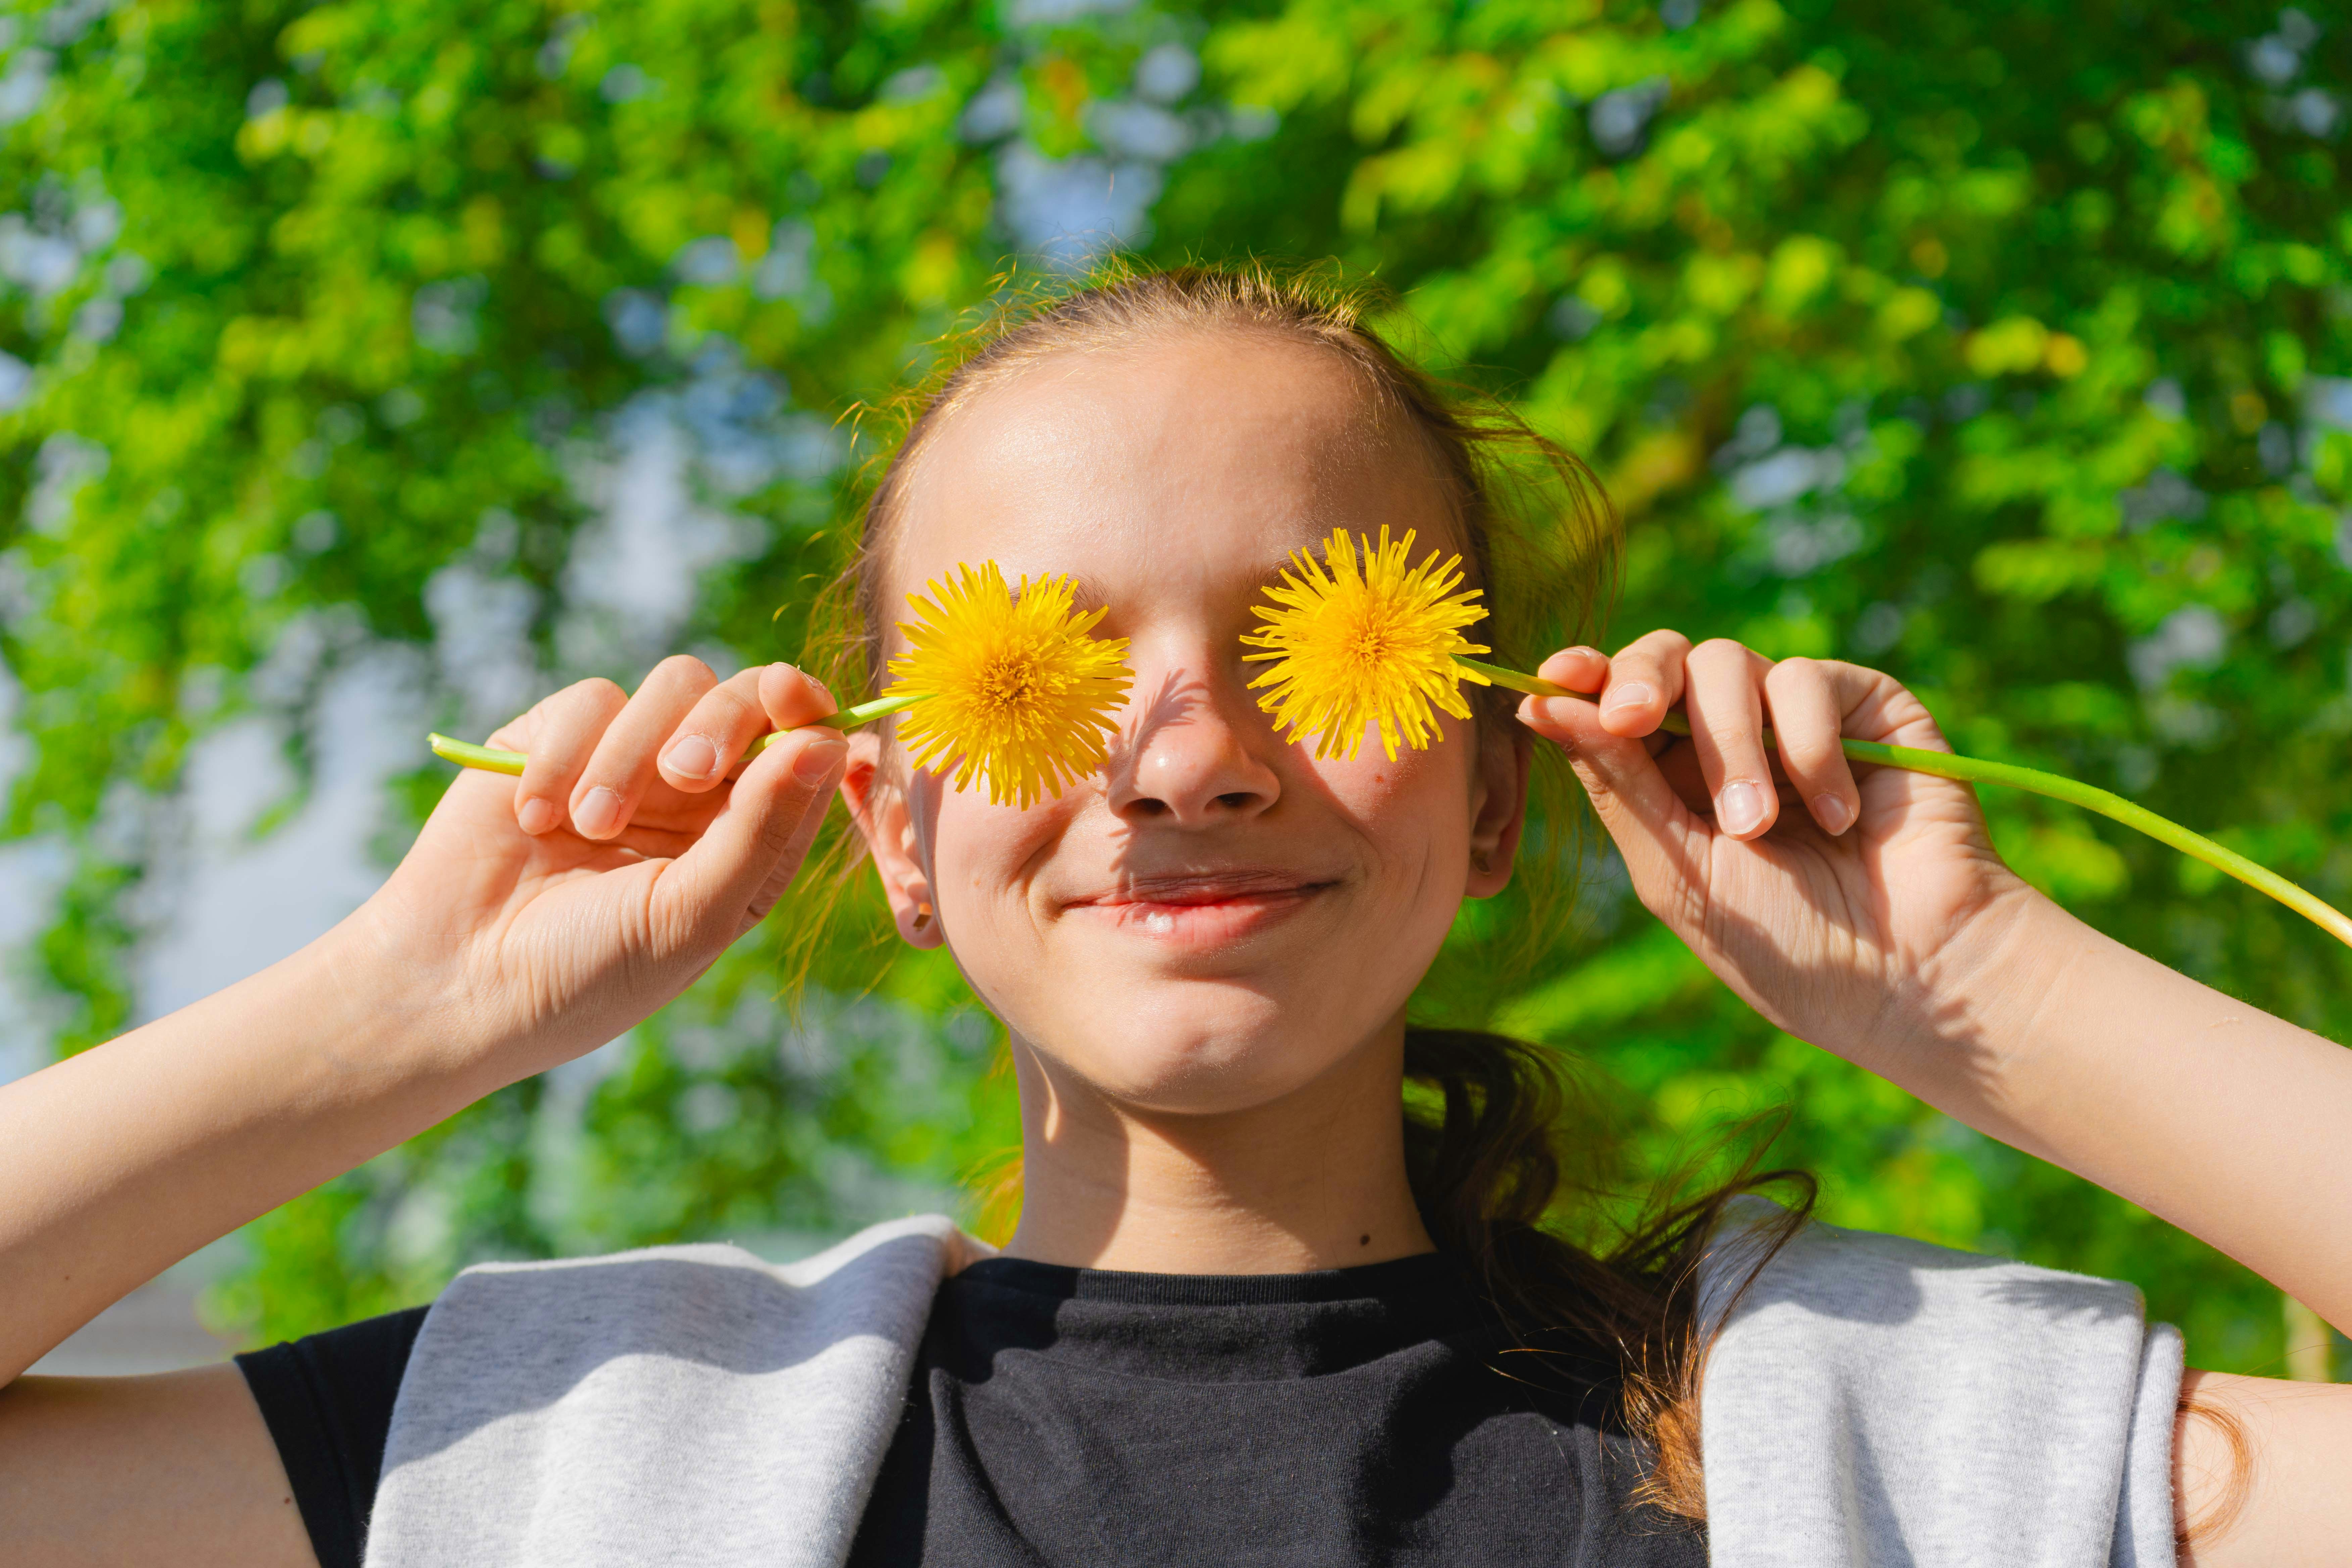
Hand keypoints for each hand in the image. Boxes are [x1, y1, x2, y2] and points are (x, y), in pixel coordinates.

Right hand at [350, 657, 847, 1080]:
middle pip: (747, 697)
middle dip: (723, 722)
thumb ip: (761, 829)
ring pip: (674, 685)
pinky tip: (535, 820)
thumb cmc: (589, 971)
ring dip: (632, 753)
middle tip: (685, 774)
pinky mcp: (560, 739)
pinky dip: (563, 756)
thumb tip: (828, 743)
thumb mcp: (690, 914)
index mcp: (751, 839)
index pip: (806, 748)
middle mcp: (703, 794)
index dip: (808, 711)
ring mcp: (632, 761)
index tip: (791, 699)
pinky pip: (591, 700)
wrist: (458, 981)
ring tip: (590, 827)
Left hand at [1517, 635, 2047, 1071]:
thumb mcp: (1680, 872)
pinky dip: (1809, 746)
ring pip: (1728, 665)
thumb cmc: (1792, 946)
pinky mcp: (1864, 705)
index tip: (1555, 678)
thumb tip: (1537, 705)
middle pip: (1666, 660)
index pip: (1614, 706)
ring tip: (1761, 826)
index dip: (1583, 680)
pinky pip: (1806, 680)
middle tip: (1634, 719)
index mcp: (1671, 783)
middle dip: (1642, 682)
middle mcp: (1728, 742)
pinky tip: (1840, 815)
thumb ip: (1616, 784)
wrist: (1913, 973)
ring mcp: (1796, 719)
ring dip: (1733, 748)